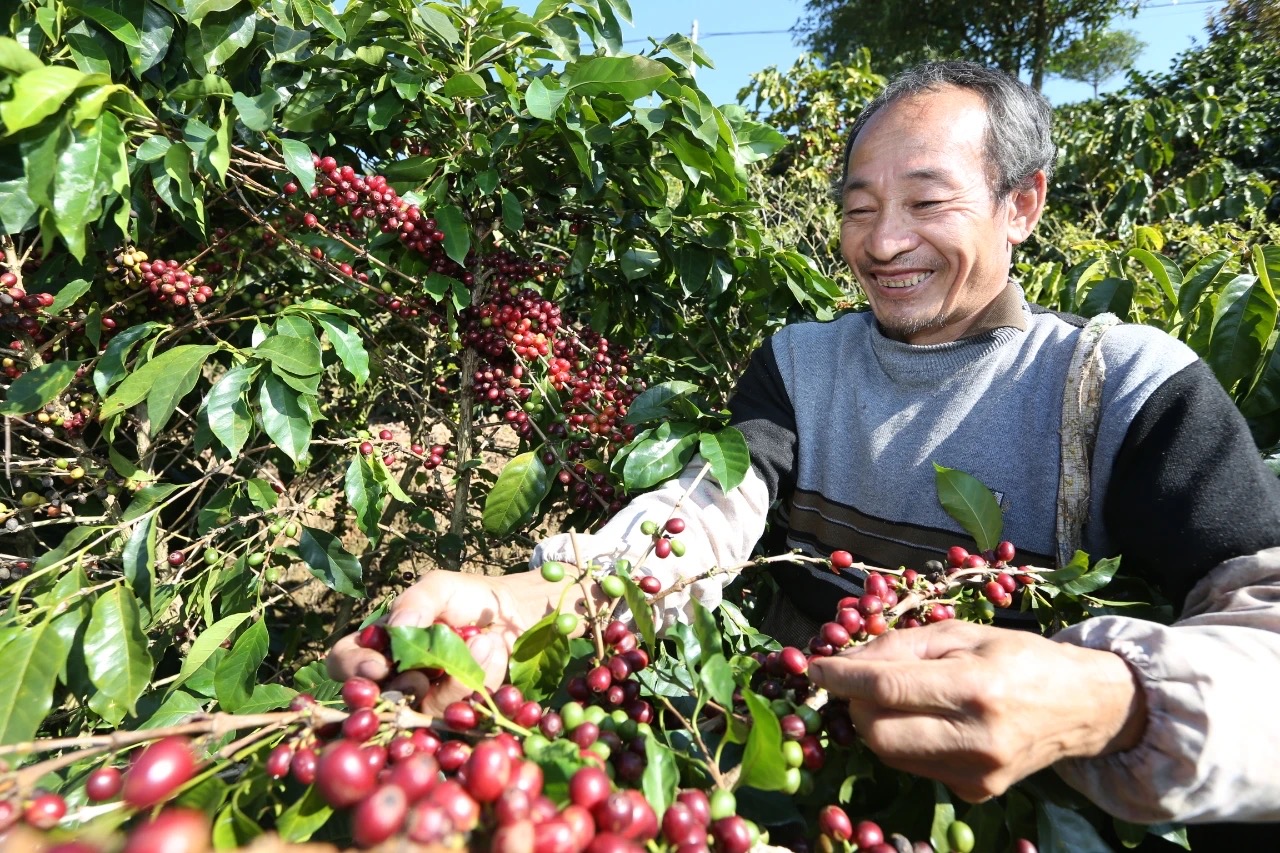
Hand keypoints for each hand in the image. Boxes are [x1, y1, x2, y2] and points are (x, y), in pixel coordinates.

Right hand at [327, 571, 557, 715]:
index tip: (380, 666)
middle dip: (405, 687)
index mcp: (380, 646)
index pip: (344, 663)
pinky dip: (479, 681)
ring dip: (456, 678)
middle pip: (379, 701)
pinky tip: (493, 652)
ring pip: (425, 711)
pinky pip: (461, 714)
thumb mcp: (439, 588)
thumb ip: (415, 602)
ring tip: (484, 641)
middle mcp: (397, 678)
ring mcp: (428, 701)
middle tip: (426, 674)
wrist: (515, 613)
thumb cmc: (468, 599)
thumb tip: (395, 627)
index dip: (353, 668)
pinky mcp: (459, 715)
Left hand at [807, 620, 1146, 802]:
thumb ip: (902, 646)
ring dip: (875, 724)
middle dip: (854, 705)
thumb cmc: (1019, 657)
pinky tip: (922, 721)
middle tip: (856, 683)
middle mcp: (977, 738)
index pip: (887, 688)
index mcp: (976, 687)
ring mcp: (977, 773)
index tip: (815, 667)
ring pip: (890, 754)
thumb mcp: (963, 633)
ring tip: (891, 698)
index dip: (842, 678)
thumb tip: (847, 660)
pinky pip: (915, 767)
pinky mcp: (976, 793)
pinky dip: (904, 742)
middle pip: (878, 732)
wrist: (1083, 706)